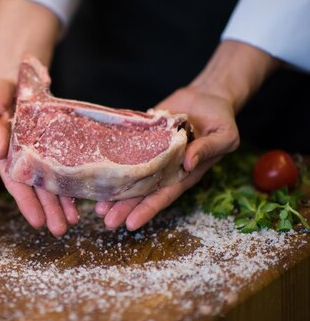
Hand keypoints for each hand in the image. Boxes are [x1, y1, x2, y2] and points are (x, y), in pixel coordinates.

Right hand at [0, 76, 79, 236]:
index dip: (26, 202)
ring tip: (72, 221)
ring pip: (51, 180)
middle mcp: (22, 157)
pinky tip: (80, 197)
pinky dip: (70, 179)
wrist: (11, 77)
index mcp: (4, 153)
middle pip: (36, 188)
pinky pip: (63, 162)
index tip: (37, 221)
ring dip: (61, 202)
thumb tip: (0, 151)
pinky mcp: (53, 141)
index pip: (16, 183)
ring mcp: (38, 151)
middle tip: (60, 230)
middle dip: (48, 210)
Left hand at [95, 85, 239, 229]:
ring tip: (96, 206)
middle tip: (105, 220)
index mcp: (184, 173)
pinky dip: (110, 160)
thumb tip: (188, 162)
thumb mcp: (224, 136)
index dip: (147, 210)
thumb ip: (207, 149)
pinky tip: (96, 170)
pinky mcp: (141, 136)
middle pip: (141, 191)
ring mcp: (150, 153)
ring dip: (113, 190)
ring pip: (129, 175)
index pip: (163, 196)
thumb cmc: (221, 121)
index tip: (131, 224)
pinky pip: (123, 149)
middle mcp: (164, 167)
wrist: (207, 97)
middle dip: (124, 207)